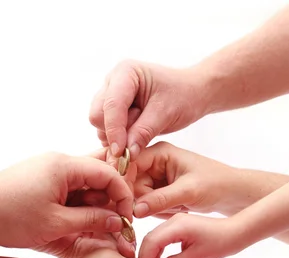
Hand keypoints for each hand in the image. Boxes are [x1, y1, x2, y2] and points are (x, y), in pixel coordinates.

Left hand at [0, 152, 134, 253]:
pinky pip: (72, 192)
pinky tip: (84, 224)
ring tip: (101, 230)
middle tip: (118, 226)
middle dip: (111, 202)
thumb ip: (91, 221)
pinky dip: (81, 207)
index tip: (127, 218)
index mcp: (65, 166)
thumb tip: (117, 222)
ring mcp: (52, 171)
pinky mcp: (45, 182)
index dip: (123, 196)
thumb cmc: (8, 215)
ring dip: (96, 207)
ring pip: (87, 187)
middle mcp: (61, 163)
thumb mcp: (56, 224)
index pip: (109, 173)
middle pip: (100, 178)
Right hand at [89, 61, 207, 158]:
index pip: (110, 106)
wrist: (190, 93)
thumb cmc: (182, 96)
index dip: (115, 131)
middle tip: (140, 136)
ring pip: (100, 124)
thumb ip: (144, 132)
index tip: (122, 153)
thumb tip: (127, 154)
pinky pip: (106, 130)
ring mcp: (110, 95)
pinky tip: (138, 134)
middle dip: (114, 132)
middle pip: (97, 115)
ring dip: (118, 136)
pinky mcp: (113, 110)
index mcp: (125, 73)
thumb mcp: (166, 114)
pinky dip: (119, 138)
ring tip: (143, 129)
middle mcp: (113, 82)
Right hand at [133, 142, 237, 218]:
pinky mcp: (159, 191)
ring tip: (178, 206)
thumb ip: (160, 200)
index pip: (129, 165)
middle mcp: (154, 162)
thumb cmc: (216, 185)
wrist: (233, 194)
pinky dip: (158, 212)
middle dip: (141, 200)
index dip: (124, 183)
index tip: (127, 203)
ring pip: (137, 198)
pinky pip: (147, 205)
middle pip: (130, 184)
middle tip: (162, 208)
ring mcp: (155, 177)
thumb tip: (134, 210)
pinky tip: (177, 209)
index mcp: (159, 152)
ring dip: (153, 208)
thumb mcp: (188, 192)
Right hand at [138, 213, 242, 257]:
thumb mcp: (196, 257)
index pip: (151, 241)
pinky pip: (160, 237)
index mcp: (178, 226)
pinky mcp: (177, 225)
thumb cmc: (220, 243)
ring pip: (153, 238)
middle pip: (149, 238)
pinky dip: (157, 250)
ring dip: (149, 255)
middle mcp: (173, 221)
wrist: (234, 231)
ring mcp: (174, 221)